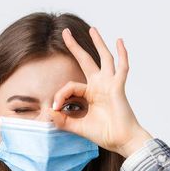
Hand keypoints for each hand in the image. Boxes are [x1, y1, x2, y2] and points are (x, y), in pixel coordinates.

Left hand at [50, 27, 153, 158]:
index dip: (60, 94)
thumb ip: (62, 121)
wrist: (121, 141)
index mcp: (89, 94)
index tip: (55, 107)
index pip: (70, 85)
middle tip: (65, 32)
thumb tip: (47, 112)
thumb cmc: (104, 134)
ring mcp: (110, 84)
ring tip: (92, 29)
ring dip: (98, 43)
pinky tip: (120, 41)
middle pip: (86, 60)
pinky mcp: (118, 87)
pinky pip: (122, 68)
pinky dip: (122, 55)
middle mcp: (99, 85)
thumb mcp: (77, 127)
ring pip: (104, 58)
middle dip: (75, 46)